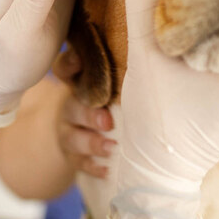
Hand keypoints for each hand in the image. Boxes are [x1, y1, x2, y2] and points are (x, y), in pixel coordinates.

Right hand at [54, 50, 115, 177]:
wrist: (82, 130)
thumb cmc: (106, 99)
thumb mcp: (108, 82)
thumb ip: (121, 68)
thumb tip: (152, 48)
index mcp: (77, 83)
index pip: (65, 69)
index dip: (70, 63)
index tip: (81, 59)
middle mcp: (69, 106)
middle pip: (72, 107)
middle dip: (89, 114)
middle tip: (108, 121)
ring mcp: (68, 131)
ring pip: (73, 137)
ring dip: (91, 142)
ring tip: (110, 147)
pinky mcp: (71, 155)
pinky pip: (78, 163)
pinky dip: (92, 166)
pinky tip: (106, 170)